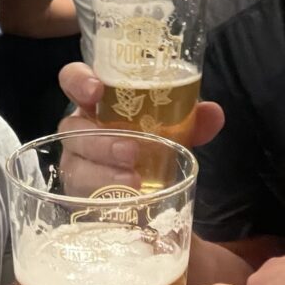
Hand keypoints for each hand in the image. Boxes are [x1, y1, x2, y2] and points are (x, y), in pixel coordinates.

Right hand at [55, 62, 224, 194]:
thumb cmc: (153, 144)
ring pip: (75, 166)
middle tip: (131, 151)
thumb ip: (193, 121)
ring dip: (103, 174)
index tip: (97, 90)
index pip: (73, 80)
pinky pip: (82, 198)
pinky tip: (127, 204)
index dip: (78, 81)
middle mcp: (81, 129)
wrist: (152, 191)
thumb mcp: (174, 130)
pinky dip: (106, 199)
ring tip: (134, 182)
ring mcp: (77, 163)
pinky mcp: (80, 195)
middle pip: (71, 129)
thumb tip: (213, 113)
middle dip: (98, 140)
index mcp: (98, 102)